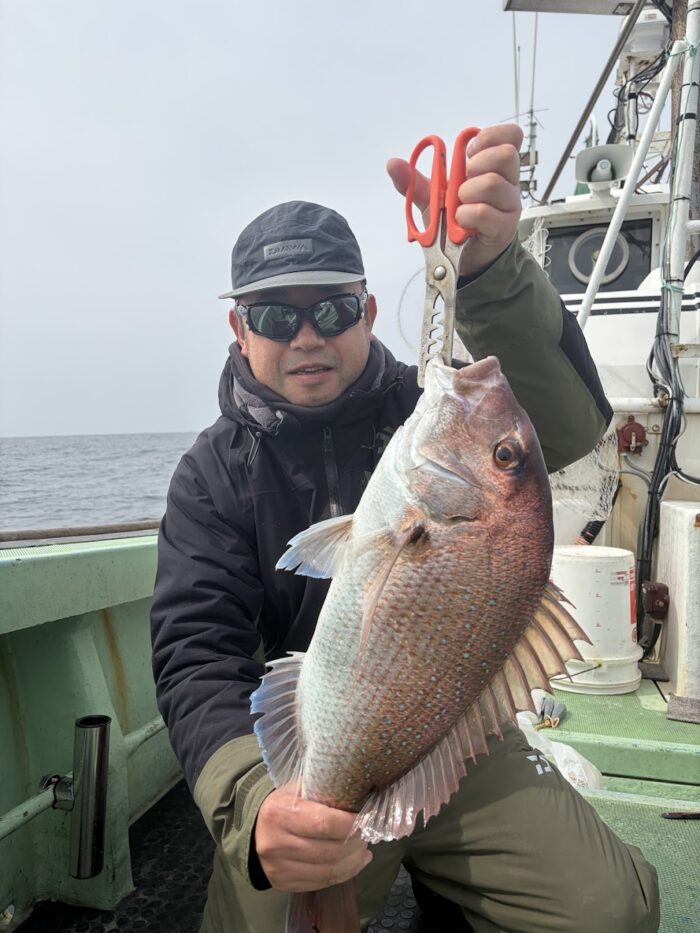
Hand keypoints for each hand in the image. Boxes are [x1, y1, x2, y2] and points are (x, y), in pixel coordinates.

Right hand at [253, 786, 372, 891]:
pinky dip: (343, 874)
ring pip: (328, 871)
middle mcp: (276, 843)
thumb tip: (361, 797)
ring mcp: (278, 868)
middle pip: (329, 851)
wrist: (255, 829)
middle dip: (356, 844)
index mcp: (279, 813)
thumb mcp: (299, 788)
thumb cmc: (284, 803)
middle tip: (368, 835)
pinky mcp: (283, 883)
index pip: (324, 823)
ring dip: (354, 862)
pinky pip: (322, 883)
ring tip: (364, 849)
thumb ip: (324, 791)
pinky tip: (353, 862)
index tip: (367, 819)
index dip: (350, 824)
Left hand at [387, 123, 523, 277]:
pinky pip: (483, 211)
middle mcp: (507, 182)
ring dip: (466, 194)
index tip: (469, 154)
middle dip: (477, 164)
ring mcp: (509, 204)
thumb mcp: (432, 200)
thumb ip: (414, 181)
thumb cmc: (455, 224)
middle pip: (506, 154)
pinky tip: (462, 222)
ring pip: (492, 183)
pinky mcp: (504, 227)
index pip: (511, 135)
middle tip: (463, 184)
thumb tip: (393, 164)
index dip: (489, 137)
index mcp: (494, 167)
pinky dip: (465, 216)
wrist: (464, 258)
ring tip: (458, 208)